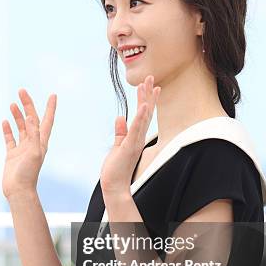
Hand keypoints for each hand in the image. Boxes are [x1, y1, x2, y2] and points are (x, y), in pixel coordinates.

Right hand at [1, 88, 56, 198]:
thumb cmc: (28, 174)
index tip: (53, 95)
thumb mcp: (33, 152)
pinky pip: (10, 139)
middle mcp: (33, 143)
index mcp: (41, 142)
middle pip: (32, 120)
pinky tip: (5, 121)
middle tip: (22, 91)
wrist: (19, 191)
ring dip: (17, 115)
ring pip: (20, 127)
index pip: (47, 120)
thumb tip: (31, 118)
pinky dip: (8, 129)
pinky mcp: (12, 155)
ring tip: (13, 103)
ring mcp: (22, 149)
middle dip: (28, 105)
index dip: (50, 108)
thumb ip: (33, 135)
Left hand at [100, 75, 160, 197]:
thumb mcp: (117, 147)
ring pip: (143, 118)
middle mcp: (138, 138)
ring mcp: (135, 142)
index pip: (143, 115)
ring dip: (146, 100)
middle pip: (146, 112)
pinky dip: (140, 117)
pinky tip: (144, 105)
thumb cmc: (115, 170)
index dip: (147, 100)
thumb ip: (120, 132)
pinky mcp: (130, 147)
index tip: (151, 86)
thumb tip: (119, 117)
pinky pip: (136, 130)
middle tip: (151, 78)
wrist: (115, 187)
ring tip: (148, 85)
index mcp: (135, 137)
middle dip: (148, 95)